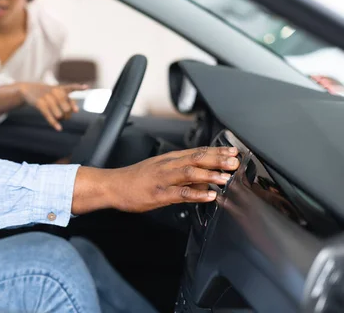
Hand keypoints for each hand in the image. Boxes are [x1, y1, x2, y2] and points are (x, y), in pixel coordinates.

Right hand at [18, 83, 87, 130]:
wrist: (28, 90)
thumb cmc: (45, 93)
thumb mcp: (55, 91)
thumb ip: (65, 99)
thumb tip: (74, 112)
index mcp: (60, 88)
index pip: (71, 87)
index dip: (79, 89)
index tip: (82, 98)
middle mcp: (54, 91)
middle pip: (66, 105)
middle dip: (68, 113)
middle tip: (67, 116)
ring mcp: (46, 97)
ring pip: (58, 112)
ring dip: (60, 118)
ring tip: (60, 118)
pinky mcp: (39, 103)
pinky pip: (48, 115)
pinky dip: (54, 122)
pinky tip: (59, 128)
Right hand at [72, 146, 239, 214]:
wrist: (113, 185)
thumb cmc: (134, 179)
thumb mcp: (158, 170)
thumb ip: (180, 172)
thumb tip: (202, 179)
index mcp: (169, 159)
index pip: (197, 152)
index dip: (216, 151)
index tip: (232, 151)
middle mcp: (168, 165)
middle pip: (197, 159)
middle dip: (218, 160)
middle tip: (235, 161)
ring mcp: (163, 179)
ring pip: (190, 173)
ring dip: (210, 175)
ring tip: (226, 177)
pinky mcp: (159, 194)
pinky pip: (180, 193)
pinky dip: (196, 194)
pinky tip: (209, 196)